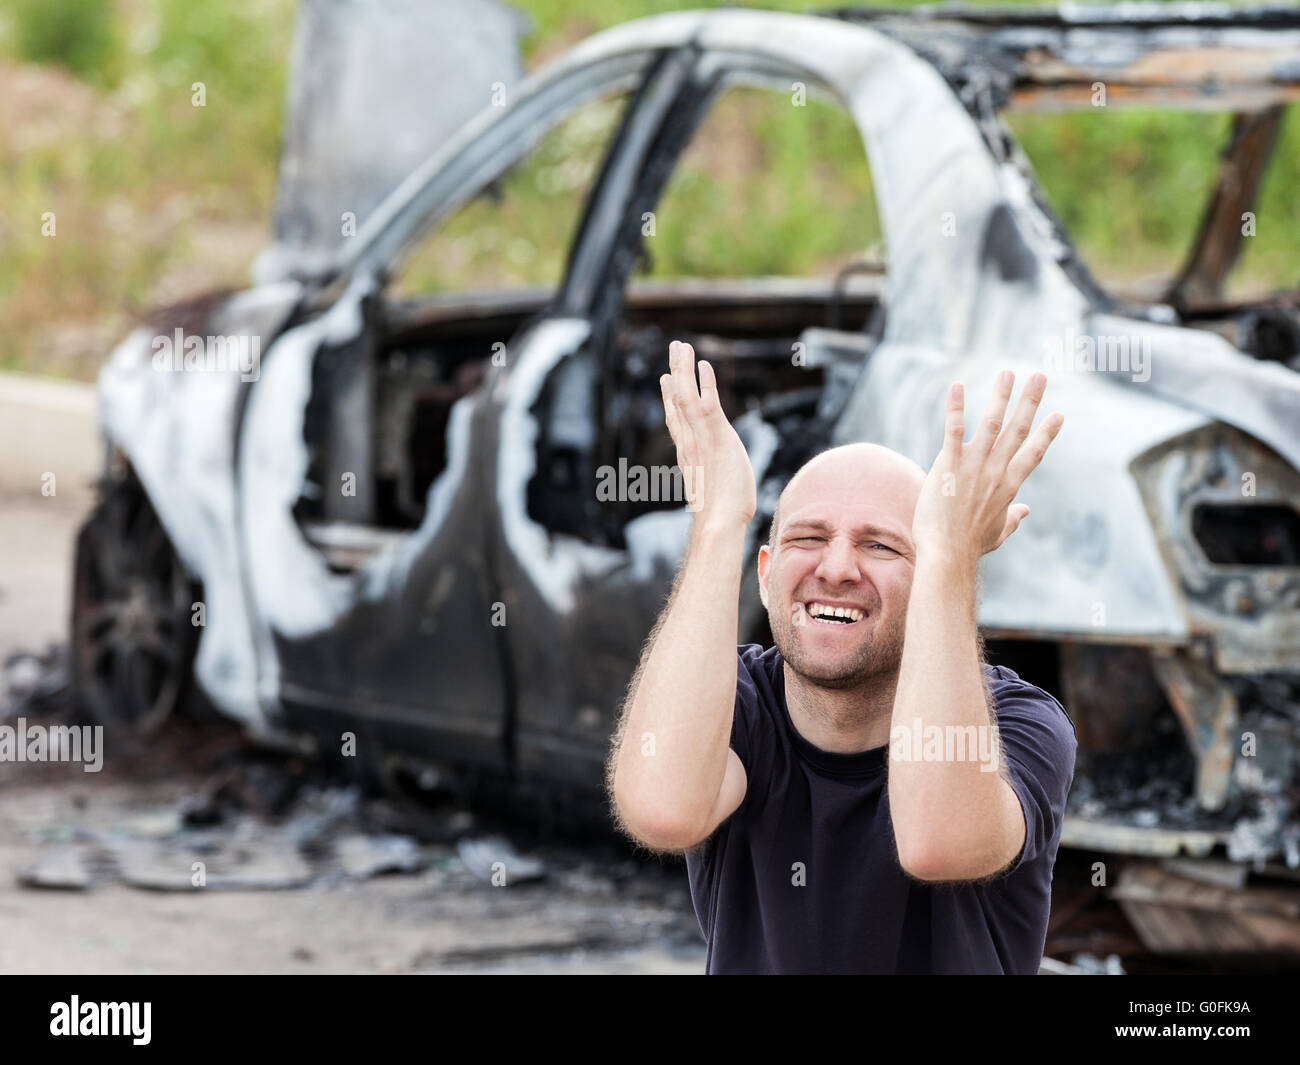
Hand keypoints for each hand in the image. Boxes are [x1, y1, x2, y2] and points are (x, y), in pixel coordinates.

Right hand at [660, 340, 755, 527]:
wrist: (719, 523)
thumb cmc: (720, 517)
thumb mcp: (712, 493)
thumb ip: (709, 482)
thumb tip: (712, 490)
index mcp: (688, 453)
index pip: (676, 419)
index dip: (670, 397)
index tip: (667, 379)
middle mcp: (689, 442)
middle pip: (677, 400)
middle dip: (676, 372)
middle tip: (674, 349)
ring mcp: (701, 438)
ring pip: (688, 396)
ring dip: (685, 368)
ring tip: (682, 346)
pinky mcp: (717, 437)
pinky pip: (709, 404)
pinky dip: (705, 383)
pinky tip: (704, 365)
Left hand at [911, 370, 1063, 565]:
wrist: (948, 552)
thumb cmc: (971, 545)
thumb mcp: (998, 532)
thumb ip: (1013, 518)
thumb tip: (1026, 511)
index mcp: (1009, 485)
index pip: (1033, 453)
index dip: (1047, 433)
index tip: (1059, 415)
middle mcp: (996, 470)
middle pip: (1018, 430)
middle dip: (1030, 401)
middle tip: (1040, 377)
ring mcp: (974, 465)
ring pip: (992, 423)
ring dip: (1001, 396)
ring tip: (1008, 373)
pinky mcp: (949, 463)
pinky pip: (954, 429)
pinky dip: (956, 407)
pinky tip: (958, 386)